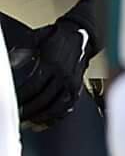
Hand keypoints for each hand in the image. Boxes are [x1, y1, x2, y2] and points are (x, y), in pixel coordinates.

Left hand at [9, 16, 88, 130]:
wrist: (82, 34)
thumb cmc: (57, 37)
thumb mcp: (37, 38)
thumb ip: (23, 49)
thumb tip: (11, 61)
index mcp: (53, 63)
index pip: (34, 86)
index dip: (22, 97)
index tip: (12, 103)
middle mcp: (64, 75)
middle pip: (44, 99)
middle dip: (28, 111)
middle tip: (17, 116)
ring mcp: (73, 83)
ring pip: (57, 106)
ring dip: (41, 117)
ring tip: (29, 122)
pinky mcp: (78, 88)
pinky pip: (68, 107)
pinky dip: (57, 116)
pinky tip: (46, 120)